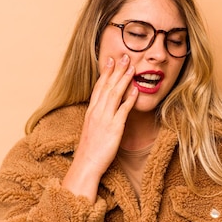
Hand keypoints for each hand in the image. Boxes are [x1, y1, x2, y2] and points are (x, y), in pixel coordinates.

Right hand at [62, 54, 138, 201]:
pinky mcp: (114, 128)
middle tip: (124, 55)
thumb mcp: (92, 130)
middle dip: (116, 70)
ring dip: (123, 79)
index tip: (110, 60)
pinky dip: (129, 99)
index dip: (105, 73)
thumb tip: (105, 111)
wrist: (86, 165)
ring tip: (132, 67)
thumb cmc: (90, 151)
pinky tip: (136, 90)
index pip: (98, 87)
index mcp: (91, 112)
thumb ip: (98, 118)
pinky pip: (122, 111)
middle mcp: (97, 112)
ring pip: (115, 94)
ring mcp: (105, 119)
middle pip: (107, 86)